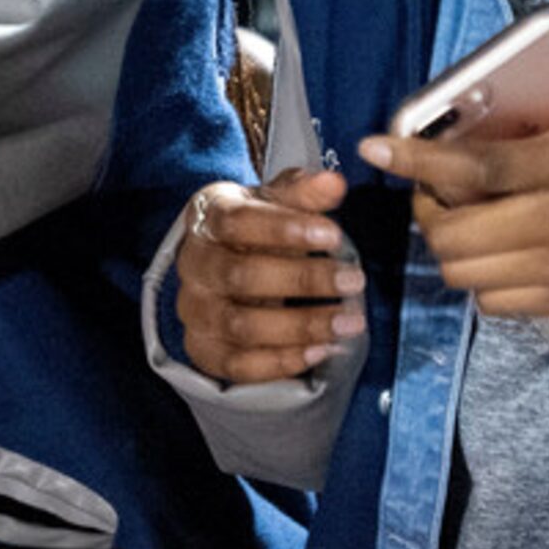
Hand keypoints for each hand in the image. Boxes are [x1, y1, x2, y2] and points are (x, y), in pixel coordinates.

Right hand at [173, 169, 366, 383]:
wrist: (223, 264)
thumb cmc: (256, 230)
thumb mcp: (276, 203)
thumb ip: (304, 193)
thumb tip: (334, 183)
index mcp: (207, 219)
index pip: (237, 222)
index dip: (284, 229)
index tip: (332, 234)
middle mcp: (194, 265)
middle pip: (240, 276)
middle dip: (303, 280)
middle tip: (354, 280)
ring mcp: (195, 311)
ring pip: (241, 325)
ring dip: (300, 326)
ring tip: (348, 322)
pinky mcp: (203, 350)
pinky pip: (238, 365)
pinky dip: (281, 361)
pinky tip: (321, 350)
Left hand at [358, 45, 548, 317]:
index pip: (474, 166)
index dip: (416, 158)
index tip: (376, 144)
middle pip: (455, 232)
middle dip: (427, 208)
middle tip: (434, 183)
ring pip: (468, 274)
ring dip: (450, 247)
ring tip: (460, 219)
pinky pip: (500, 304)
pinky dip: (480, 282)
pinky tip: (493, 254)